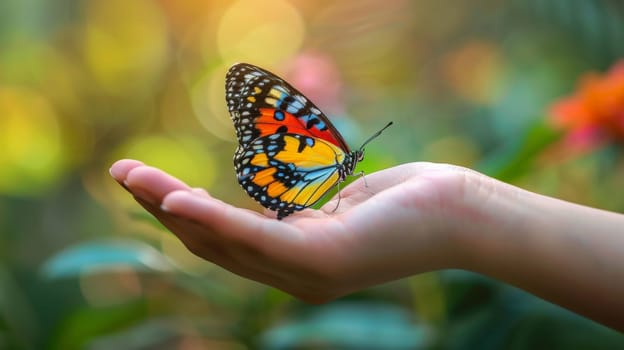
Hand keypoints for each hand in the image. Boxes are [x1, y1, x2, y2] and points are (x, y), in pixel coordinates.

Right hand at [109, 159, 473, 301]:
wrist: (463, 213)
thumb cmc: (404, 201)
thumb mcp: (341, 202)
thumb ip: (303, 209)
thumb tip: (277, 198)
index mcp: (294, 261)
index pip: (226, 242)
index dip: (183, 216)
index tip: (154, 187)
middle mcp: (295, 276)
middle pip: (214, 243)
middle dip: (163, 208)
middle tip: (123, 174)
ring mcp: (309, 273)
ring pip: (227, 241)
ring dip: (174, 209)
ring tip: (133, 178)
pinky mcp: (326, 260)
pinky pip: (258, 239)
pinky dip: (214, 220)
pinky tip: (179, 201)